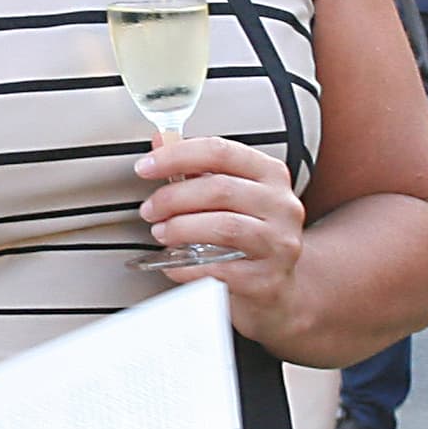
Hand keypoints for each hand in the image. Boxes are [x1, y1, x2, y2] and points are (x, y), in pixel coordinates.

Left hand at [136, 133, 303, 293]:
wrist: (276, 287)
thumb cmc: (250, 235)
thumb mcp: (230, 196)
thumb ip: (197, 168)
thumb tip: (161, 141)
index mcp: (271, 175)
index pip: (220, 151)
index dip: (177, 155)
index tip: (146, 167)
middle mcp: (281, 205)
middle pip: (219, 189)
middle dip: (173, 197)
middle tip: (150, 209)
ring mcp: (278, 243)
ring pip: (223, 226)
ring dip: (181, 228)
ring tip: (161, 233)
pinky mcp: (266, 279)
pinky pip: (219, 269)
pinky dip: (187, 266)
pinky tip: (173, 263)